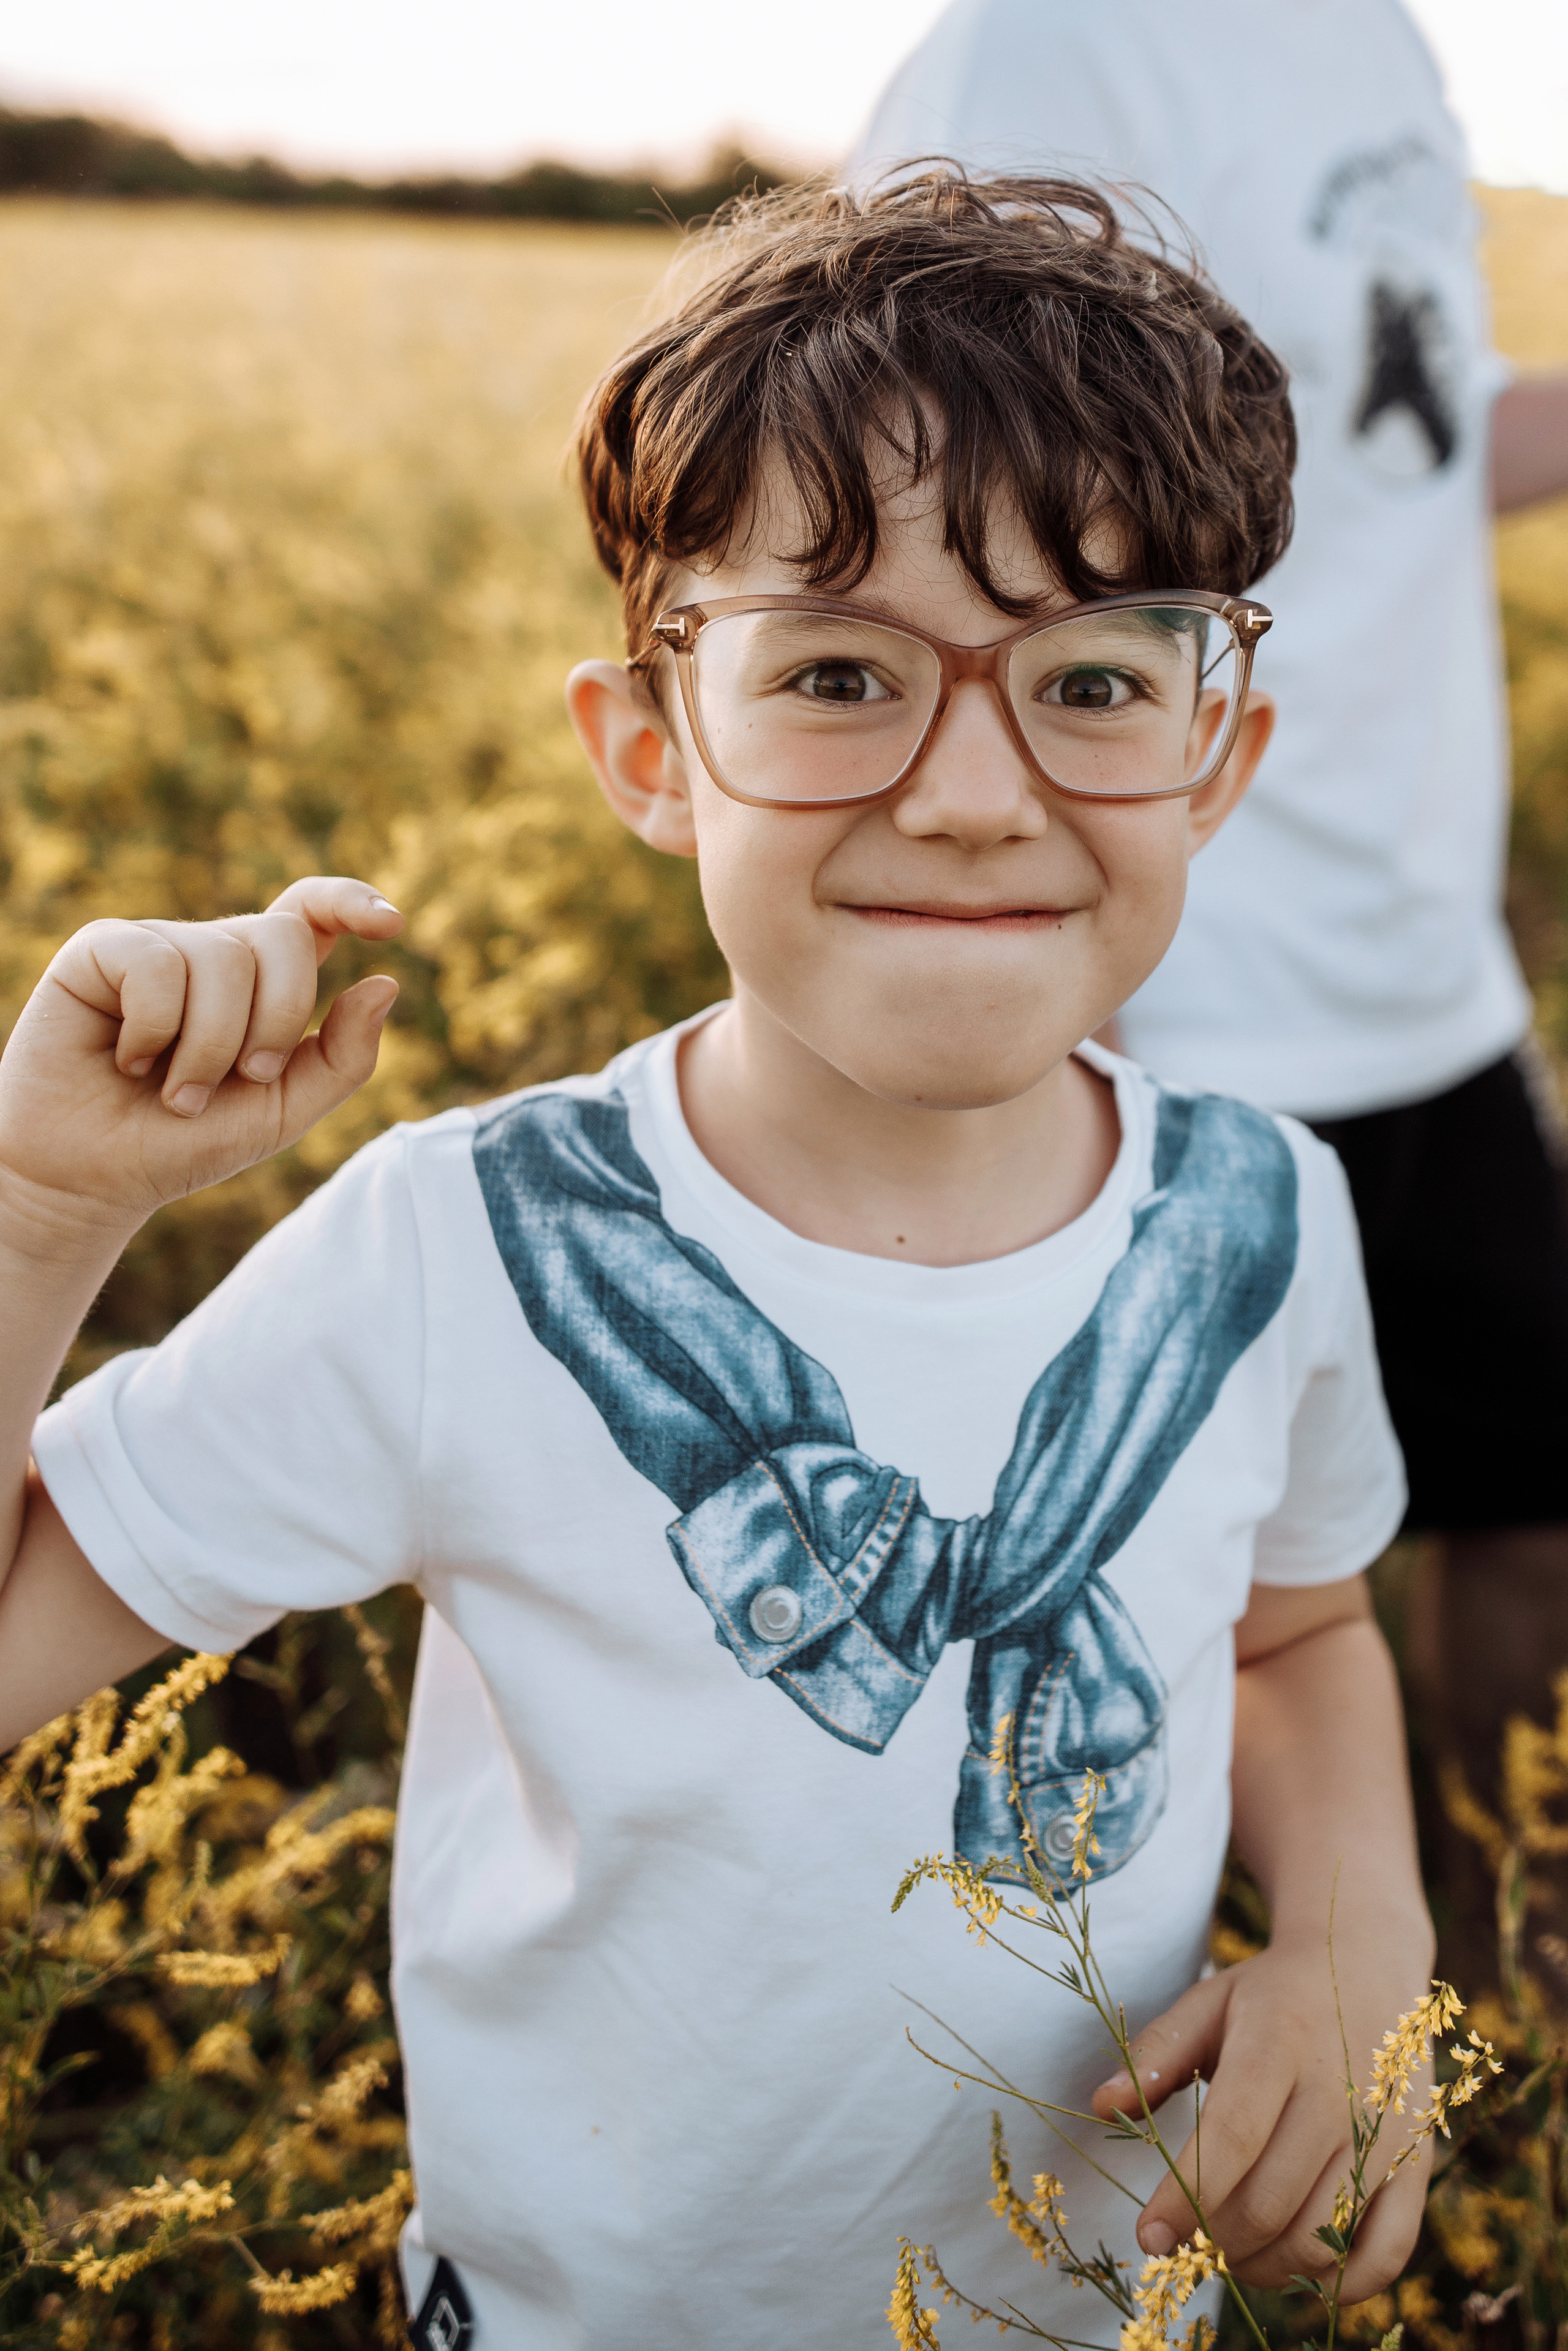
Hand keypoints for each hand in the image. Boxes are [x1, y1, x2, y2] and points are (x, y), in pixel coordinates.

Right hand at [0, 878, 402, 1247]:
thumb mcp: (282, 1112)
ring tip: (176, 1091)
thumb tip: (384, 983)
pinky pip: (157, 964)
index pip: (311, 914)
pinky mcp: (101, 949)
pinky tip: (126, 1061)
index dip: (350, 902)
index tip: (390, 924)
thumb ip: (342, 1058)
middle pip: (283, 937)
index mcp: (262, 983)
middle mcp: (212, 952)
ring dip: (208, 1047)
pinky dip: (155, 1031)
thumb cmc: (183, 1143)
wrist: (92, 1178)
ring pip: (222, 956)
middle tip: (242, 1078)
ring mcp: (157, 944)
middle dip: (275, 1020)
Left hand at [1092, 1927, 1433, 2295]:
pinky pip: (1386, 2256)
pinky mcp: (1416, 2167)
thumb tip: (1101, 2106)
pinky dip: (1338, 2286)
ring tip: (1231, 2250)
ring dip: (1265, 2266)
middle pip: (1270, 2202)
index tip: (1148, 2237)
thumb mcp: (1209, 2002)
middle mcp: (1339, 2094)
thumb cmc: (1272, 1995)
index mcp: (1279, 2046)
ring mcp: (1385, 2136)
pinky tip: (1296, 2268)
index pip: (1231, 2139)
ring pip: (1321, 2239)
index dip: (1187, 2198)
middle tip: (1187, 2240)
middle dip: (1216, 2239)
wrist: (1368, 1966)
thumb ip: (1156, 2054)